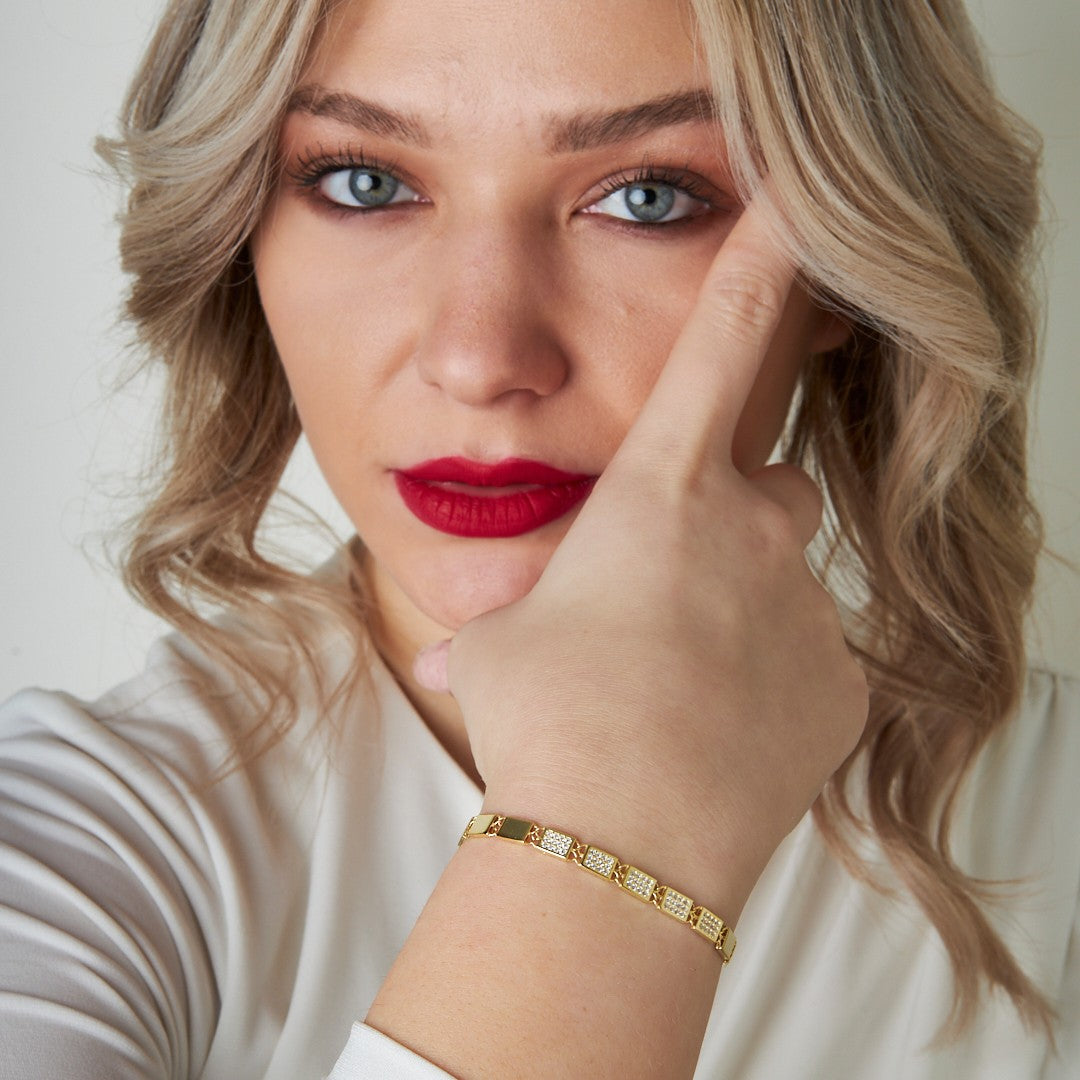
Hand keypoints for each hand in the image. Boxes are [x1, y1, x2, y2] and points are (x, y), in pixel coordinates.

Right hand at [420, 198, 867, 909]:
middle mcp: (754, 531)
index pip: (724, 343)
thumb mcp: (500, 646)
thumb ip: (511, 621)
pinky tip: (713, 736)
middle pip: (765, 486)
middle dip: (729, 517)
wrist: (616, 840)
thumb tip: (468, 650)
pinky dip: (768, 684)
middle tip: (672, 591)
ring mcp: (807, 609)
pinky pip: (808, 663)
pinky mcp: (837, 687)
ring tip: (679, 685)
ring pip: (783, 583)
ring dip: (739, 613)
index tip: (801, 209)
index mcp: (662, 491)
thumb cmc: (547, 717)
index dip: (763, 266)